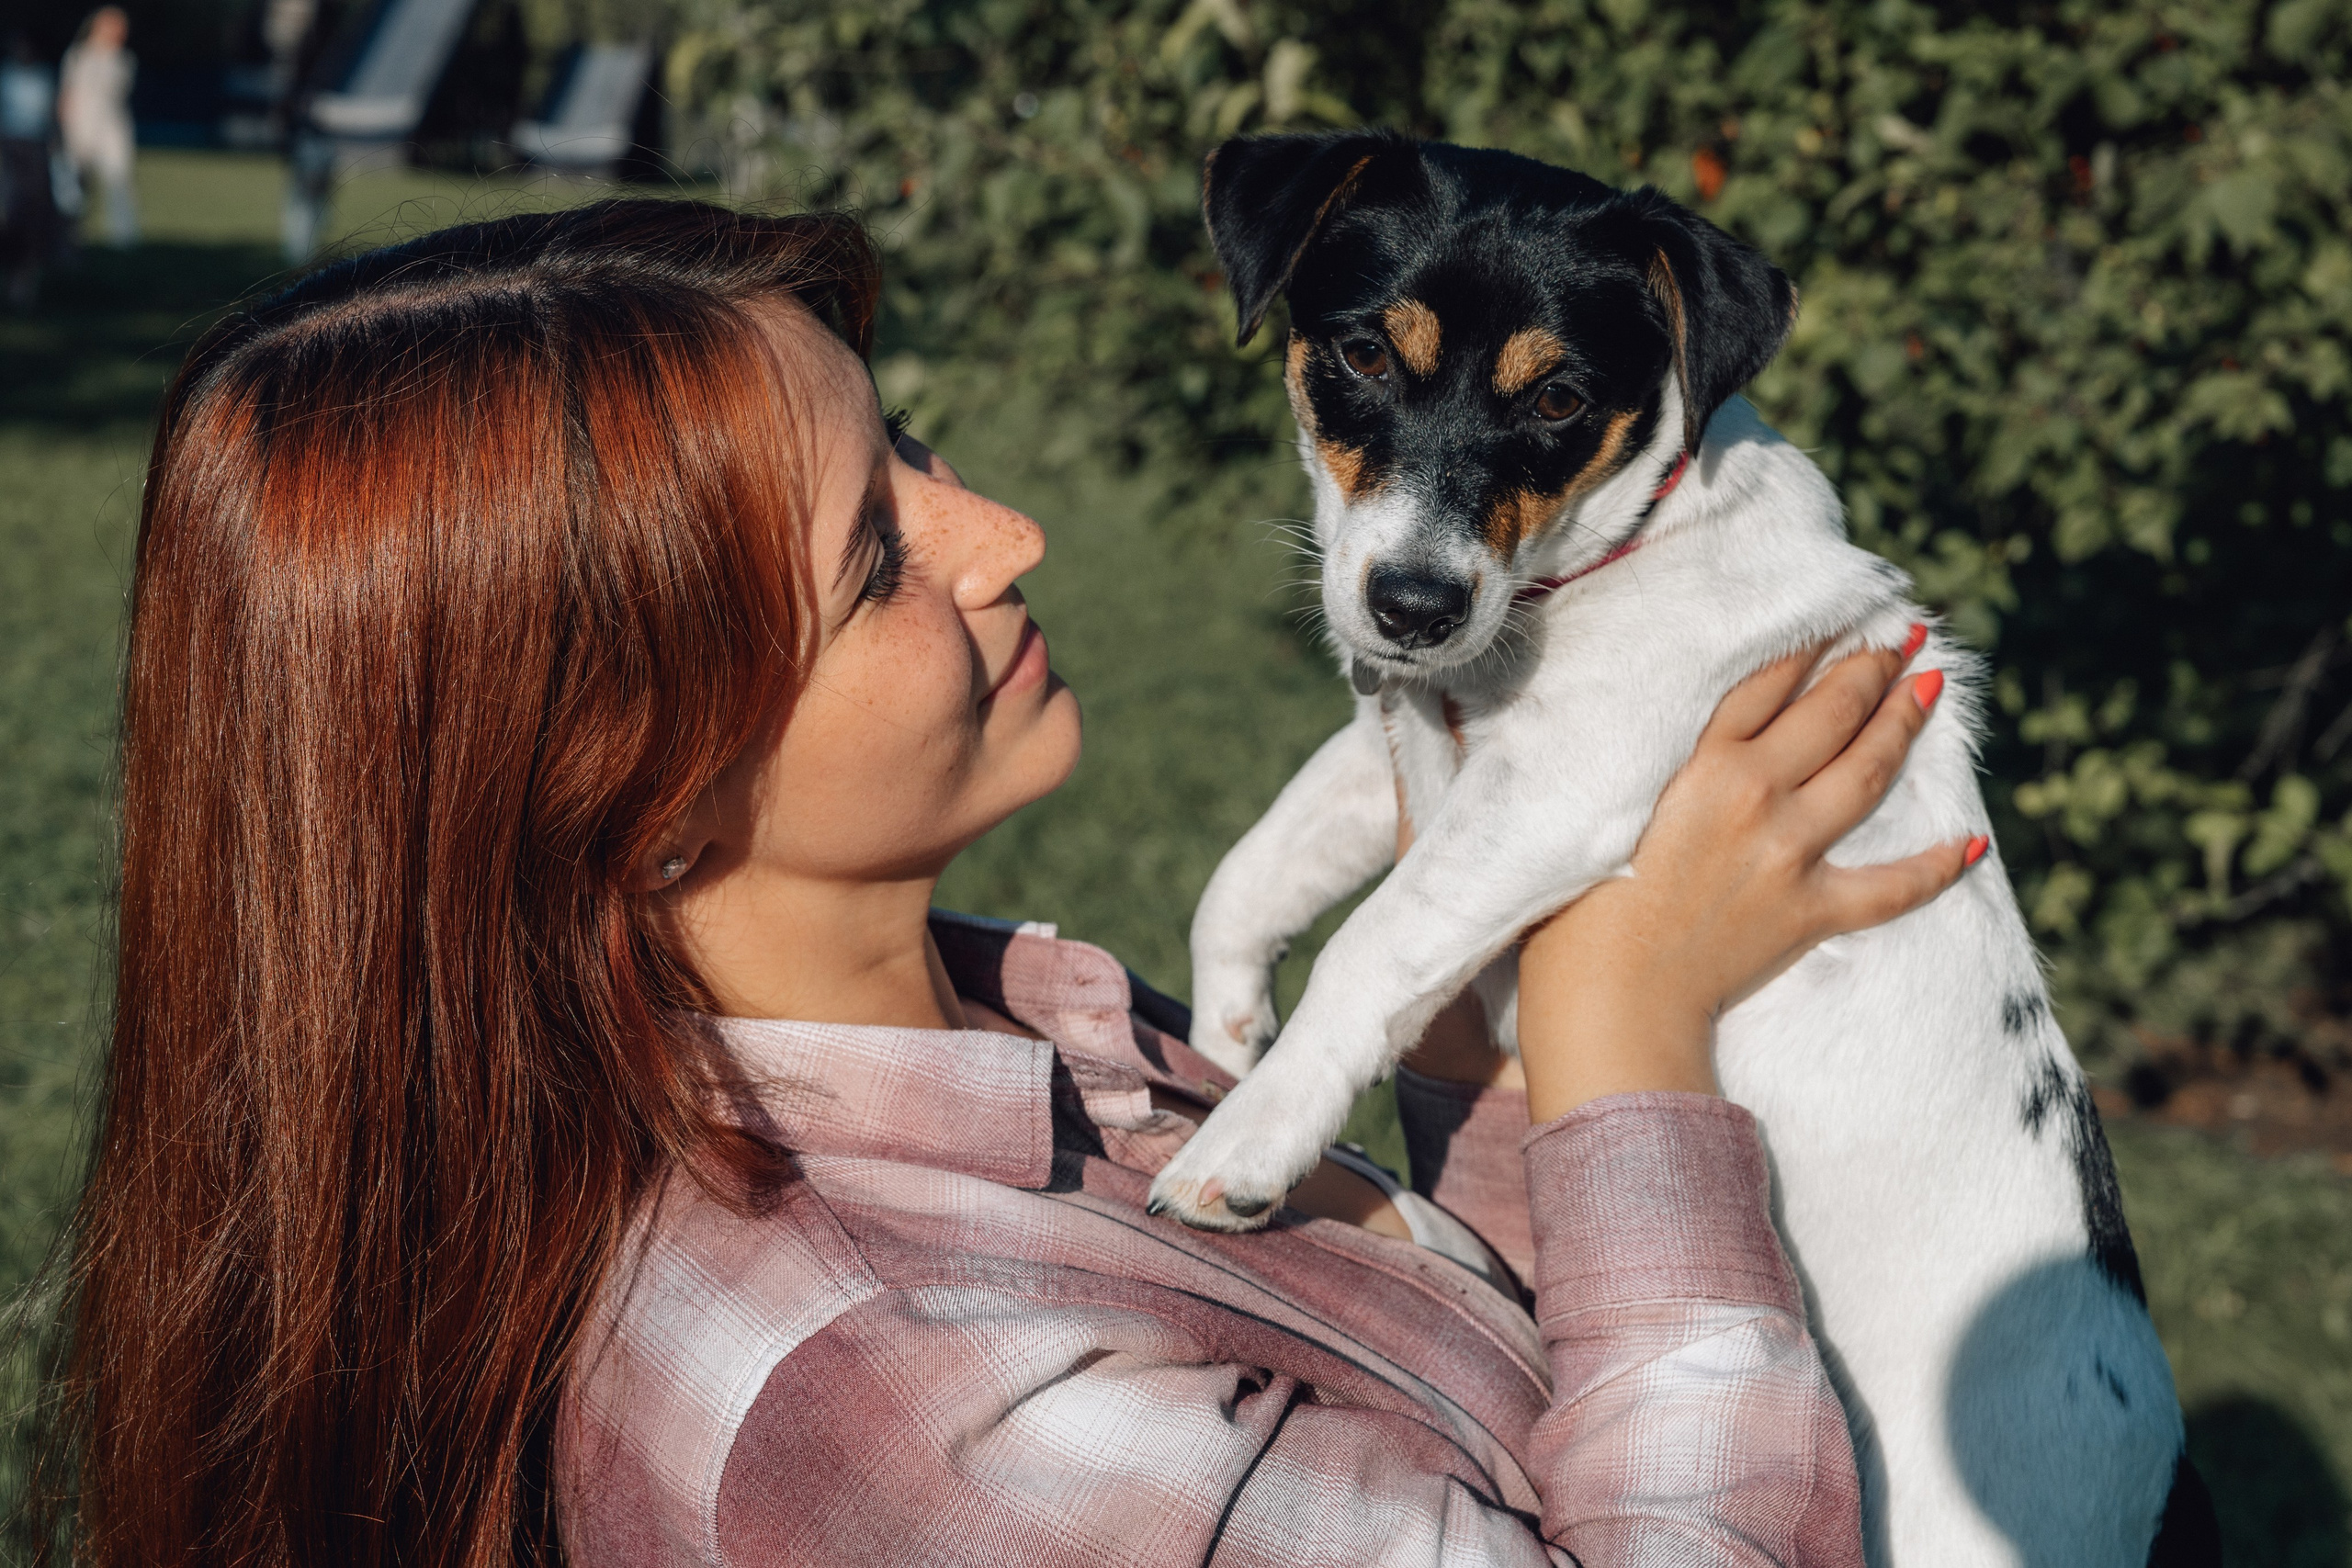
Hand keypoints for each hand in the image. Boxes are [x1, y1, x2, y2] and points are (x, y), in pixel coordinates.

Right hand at [1517, 634, 1983, 1123]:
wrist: (1613, 998)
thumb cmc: (1580, 910)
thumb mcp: (1602, 812)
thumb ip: (1646, 771)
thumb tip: (1672, 743)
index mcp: (1700, 765)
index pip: (1766, 685)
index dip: (1806, 647)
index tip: (1833, 620)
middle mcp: (1756, 794)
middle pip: (1829, 713)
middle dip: (1868, 669)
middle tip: (1896, 640)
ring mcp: (1790, 853)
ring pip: (1865, 773)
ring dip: (1902, 725)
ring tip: (1929, 686)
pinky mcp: (1811, 910)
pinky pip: (1892, 887)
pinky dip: (1936, 867)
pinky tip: (1973, 844)